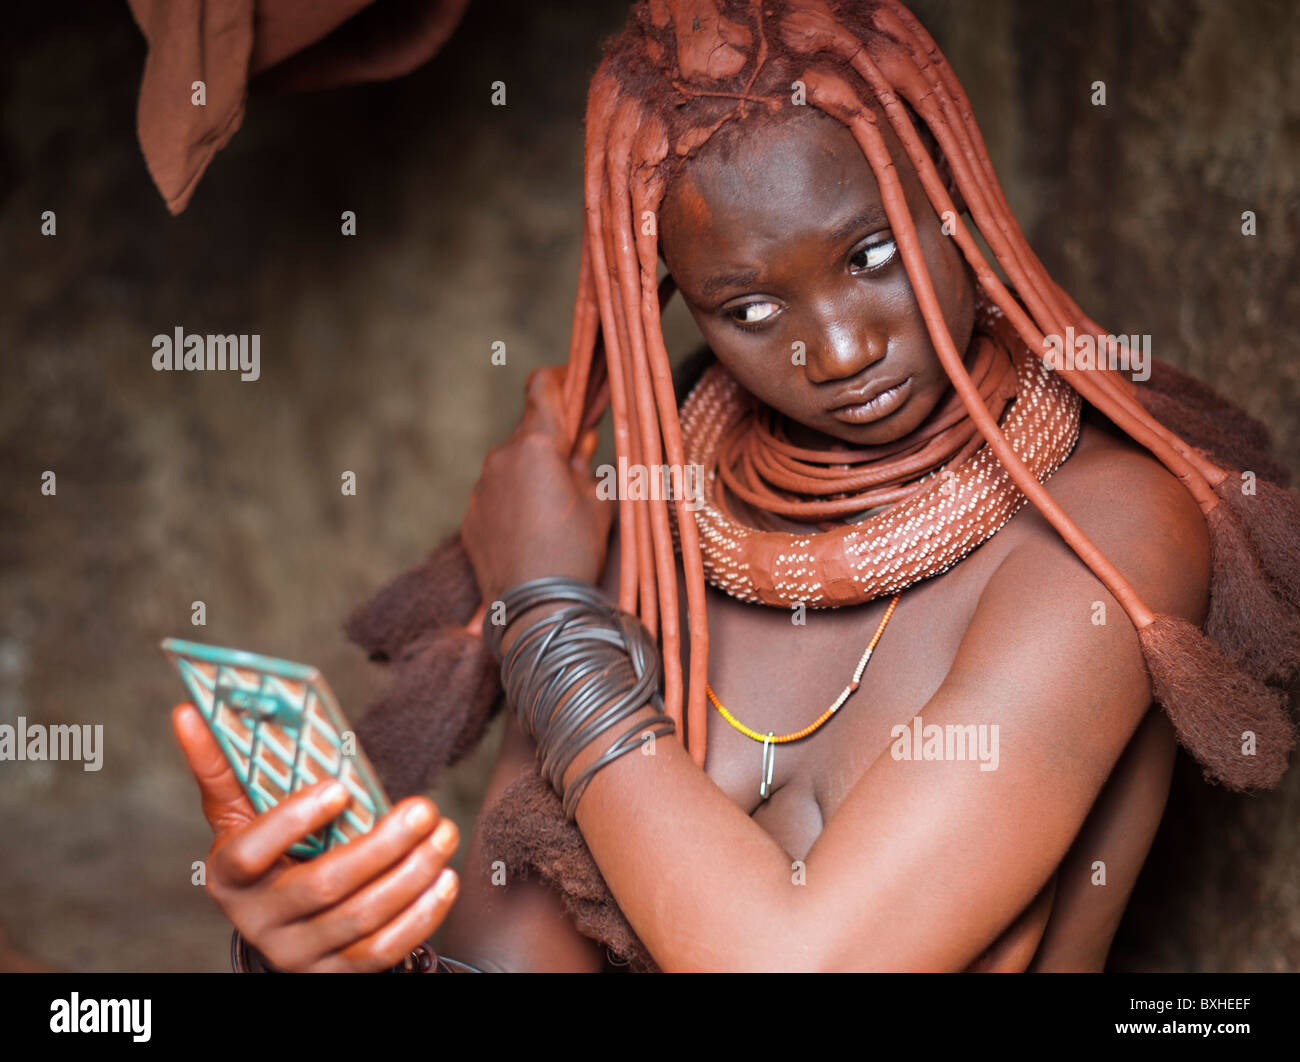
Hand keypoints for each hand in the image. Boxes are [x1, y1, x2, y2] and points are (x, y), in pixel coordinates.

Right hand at [172, 702, 460, 971]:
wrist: (282, 924)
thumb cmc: (266, 852)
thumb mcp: (239, 816)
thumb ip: (221, 768)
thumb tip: (188, 711)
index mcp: (229, 876)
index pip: (252, 852)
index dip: (294, 820)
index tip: (341, 786)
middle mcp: (259, 922)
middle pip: (323, 886)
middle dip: (380, 846)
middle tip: (423, 808)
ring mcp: (299, 954)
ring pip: (361, 920)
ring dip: (411, 875)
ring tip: (443, 833)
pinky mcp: (336, 973)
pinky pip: (382, 952)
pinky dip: (420, 916)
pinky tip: (444, 878)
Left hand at [463, 365, 611, 603]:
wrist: (535, 609)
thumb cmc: (574, 552)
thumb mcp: (599, 502)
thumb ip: (589, 462)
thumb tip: (581, 442)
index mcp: (536, 445)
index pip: (543, 386)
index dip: (563, 378)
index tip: (578, 383)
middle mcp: (500, 457)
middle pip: (530, 430)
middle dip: (554, 439)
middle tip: (580, 461)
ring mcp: (481, 487)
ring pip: (513, 463)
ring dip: (534, 472)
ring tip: (559, 508)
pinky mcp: (471, 515)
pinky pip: (497, 493)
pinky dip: (516, 498)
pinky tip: (536, 529)